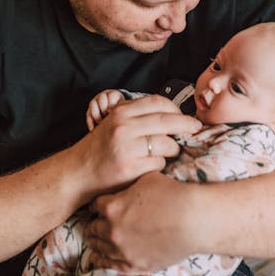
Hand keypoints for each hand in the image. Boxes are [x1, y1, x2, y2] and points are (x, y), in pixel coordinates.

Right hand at [76, 94, 201, 198]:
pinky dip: (160, 165)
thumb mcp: (114, 123)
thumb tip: (173, 114)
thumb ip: (138, 116)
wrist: (78, 172)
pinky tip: (150, 166)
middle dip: (187, 125)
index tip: (186, 116)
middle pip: (167, 121)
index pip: (157, 102)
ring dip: (172, 149)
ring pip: (167, 144)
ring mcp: (127, 148)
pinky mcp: (131, 168)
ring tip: (166, 153)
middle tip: (196, 129)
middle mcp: (123, 127)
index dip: (176, 109)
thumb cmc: (101, 148)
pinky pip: (159, 164)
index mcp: (121, 113)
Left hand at [85, 171, 197, 273]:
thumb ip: (130, 183)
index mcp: (112, 207)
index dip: (98, 205)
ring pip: (99, 248)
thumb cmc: (173, 195)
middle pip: (93, 228)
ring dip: (96, 242)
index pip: (95, 206)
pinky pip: (111, 266)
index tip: (100, 207)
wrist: (194, 220)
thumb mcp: (147, 179)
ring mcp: (122, 250)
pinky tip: (100, 259)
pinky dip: (103, 261)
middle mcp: (112, 230)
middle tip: (95, 223)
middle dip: (94, 224)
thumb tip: (127, 181)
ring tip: (95, 241)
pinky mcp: (135, 265)